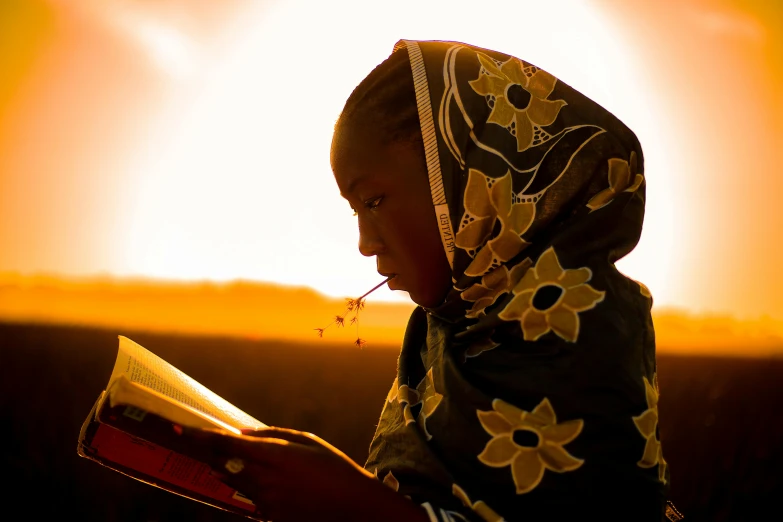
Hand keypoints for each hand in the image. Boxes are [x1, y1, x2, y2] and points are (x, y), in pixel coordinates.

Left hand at [174, 426, 429, 521]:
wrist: (352, 508)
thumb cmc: (333, 468)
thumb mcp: (306, 441)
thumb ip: (271, 435)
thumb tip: (242, 432)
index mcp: (272, 456)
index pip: (225, 444)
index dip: (199, 436)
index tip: (179, 428)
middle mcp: (262, 479)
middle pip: (220, 464)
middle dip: (206, 451)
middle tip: (190, 437)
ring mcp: (264, 501)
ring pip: (232, 481)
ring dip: (226, 467)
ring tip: (229, 455)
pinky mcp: (269, 515)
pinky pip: (248, 495)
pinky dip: (246, 483)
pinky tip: (261, 476)